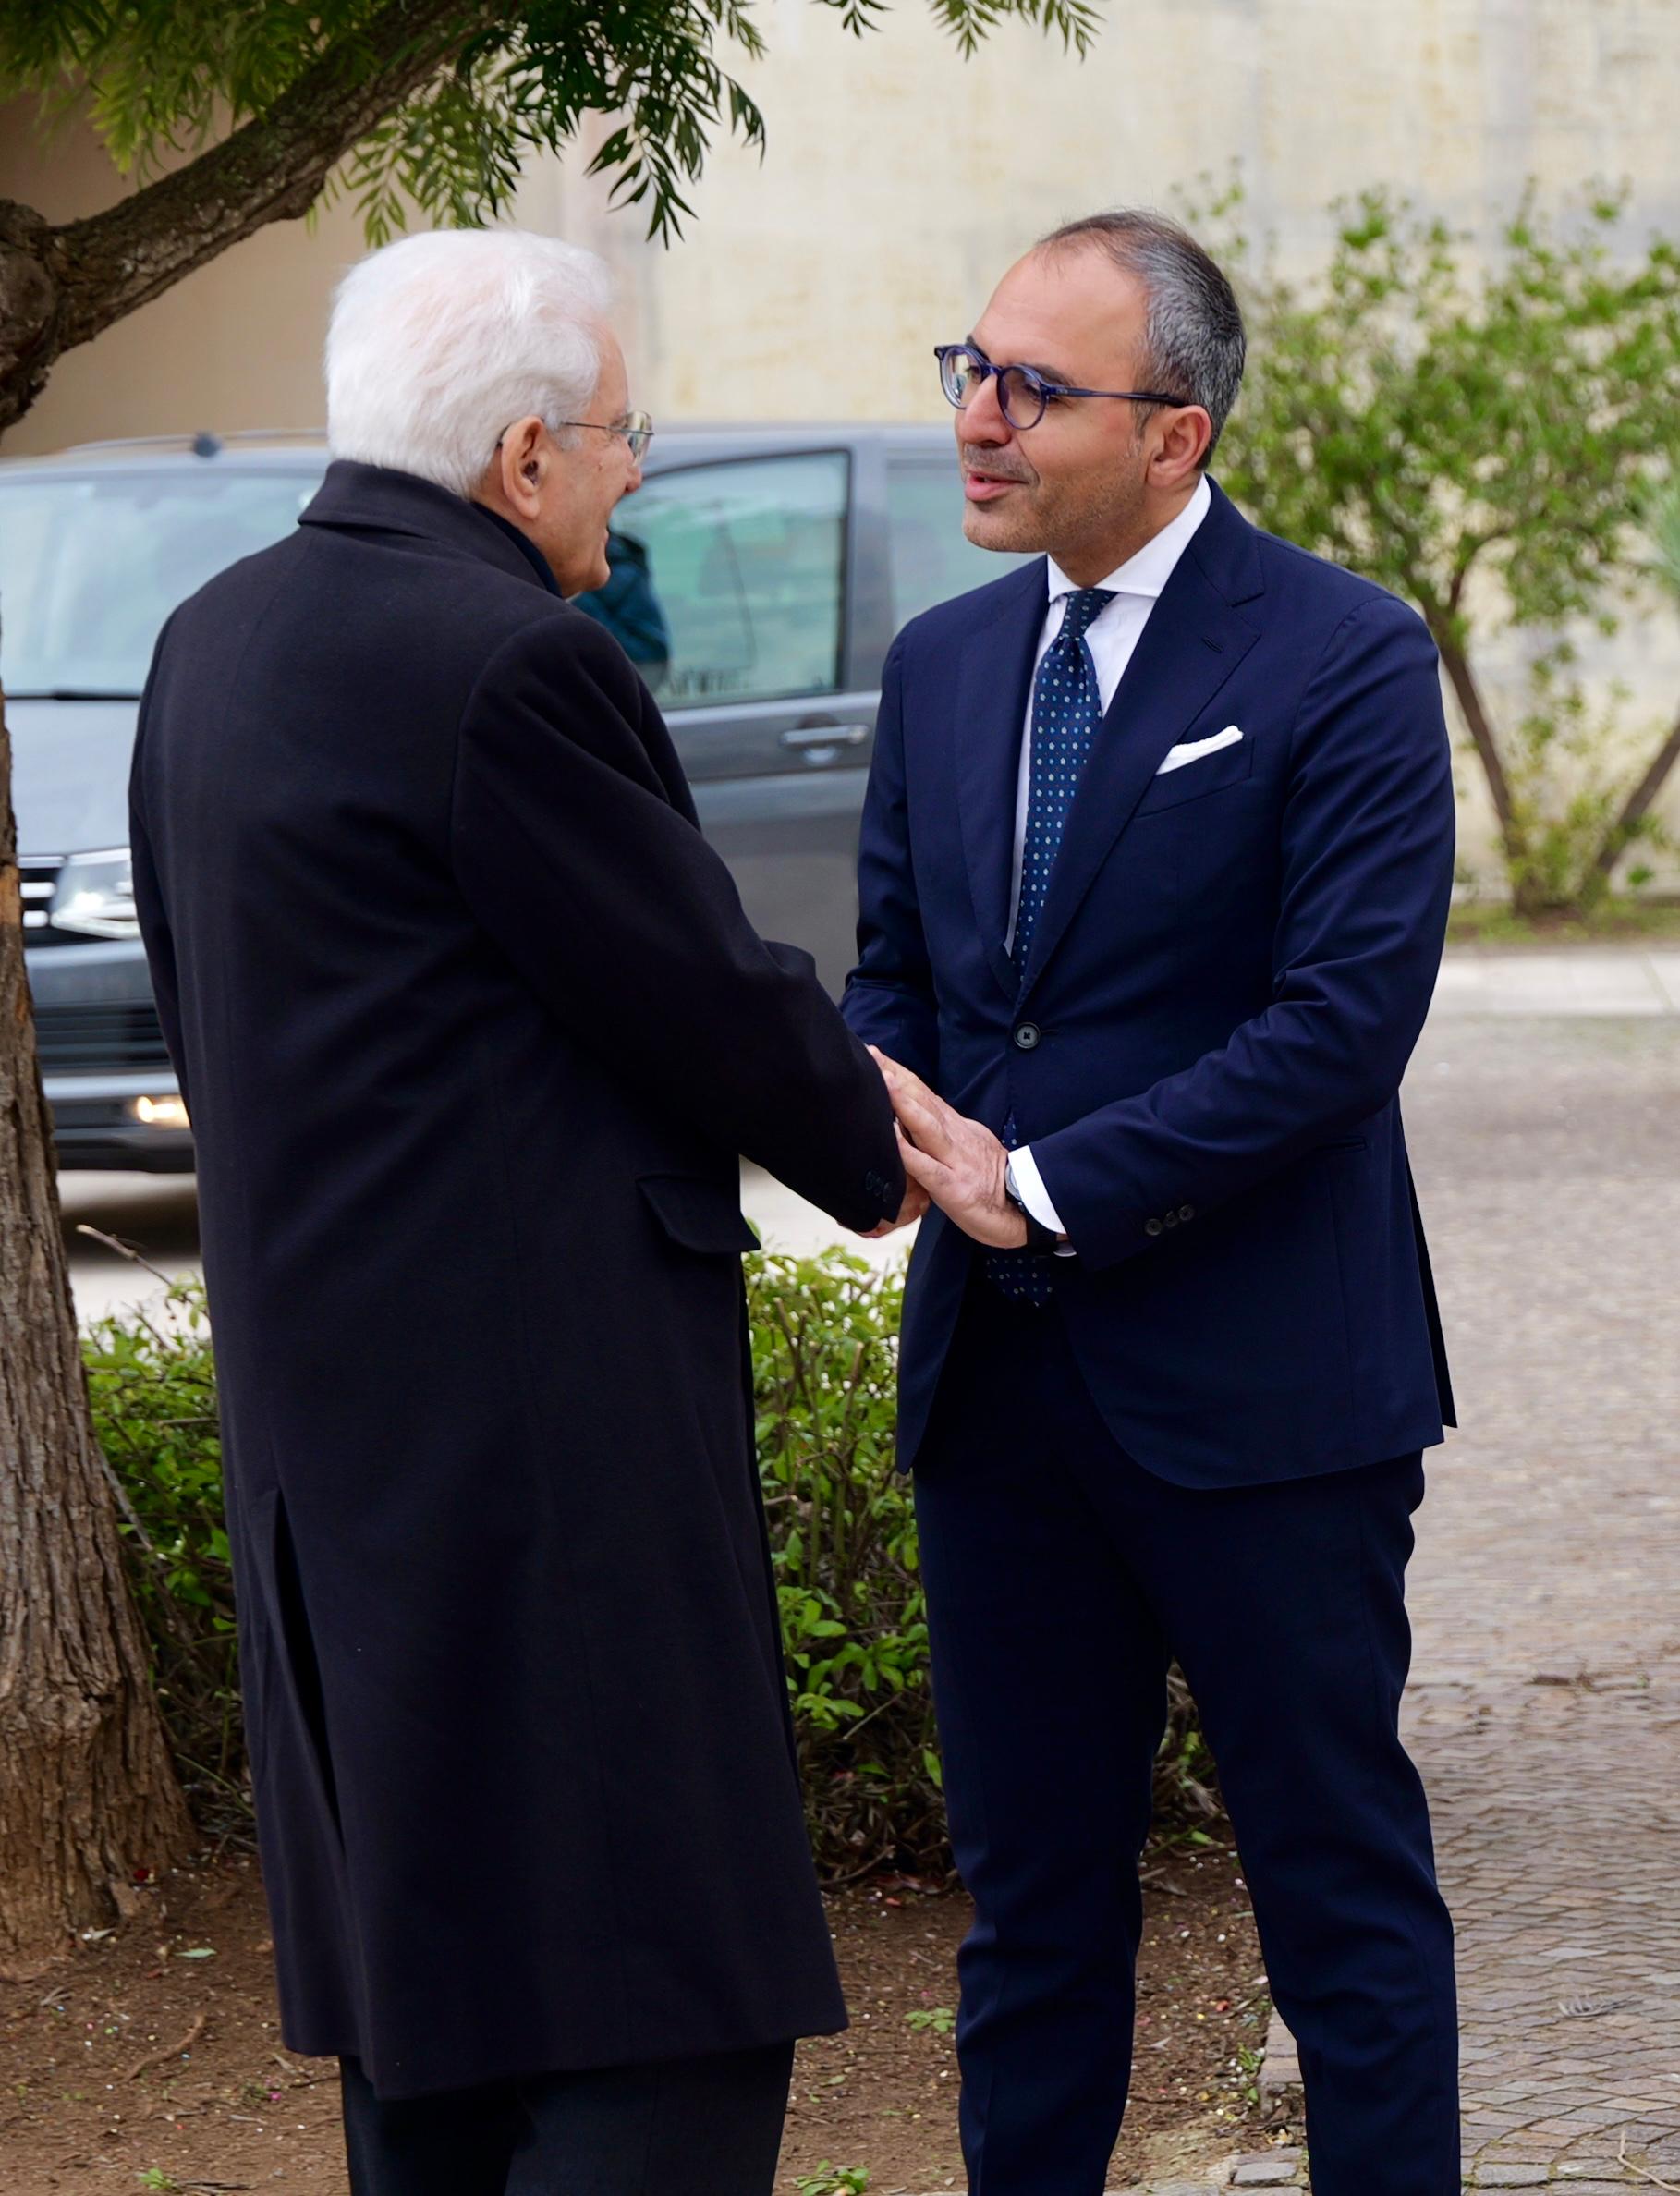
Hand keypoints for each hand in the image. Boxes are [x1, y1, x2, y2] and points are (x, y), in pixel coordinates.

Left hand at [868, 1049, 1027, 1248]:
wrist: (1024, 1207)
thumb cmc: (990, 1181)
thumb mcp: (968, 1146)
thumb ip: (943, 1131)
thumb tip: (914, 1118)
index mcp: (957, 1128)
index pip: (925, 1095)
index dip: (902, 1074)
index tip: (878, 1055)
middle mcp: (955, 1137)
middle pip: (923, 1101)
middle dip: (896, 1076)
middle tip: (872, 1053)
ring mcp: (955, 1160)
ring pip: (926, 1126)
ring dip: (904, 1102)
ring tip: (885, 1080)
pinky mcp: (953, 1187)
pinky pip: (928, 1168)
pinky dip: (909, 1151)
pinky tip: (893, 1137)